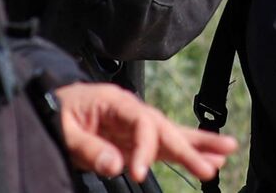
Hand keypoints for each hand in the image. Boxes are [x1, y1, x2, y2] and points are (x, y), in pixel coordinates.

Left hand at [52, 83, 236, 182]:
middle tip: (208, 168)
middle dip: (188, 149)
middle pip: (165, 128)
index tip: (135, 173)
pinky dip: (186, 151)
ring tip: (228, 152)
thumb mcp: (63, 130)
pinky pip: (165, 145)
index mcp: (115, 102)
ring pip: (172, 134)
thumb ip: (88, 148)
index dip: (144, 148)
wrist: (48, 105)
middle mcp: (132, 110)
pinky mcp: (137, 140)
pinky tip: (209, 158)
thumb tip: (115, 165)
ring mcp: (137, 125)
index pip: (141, 123)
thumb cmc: (55, 113)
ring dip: (199, 145)